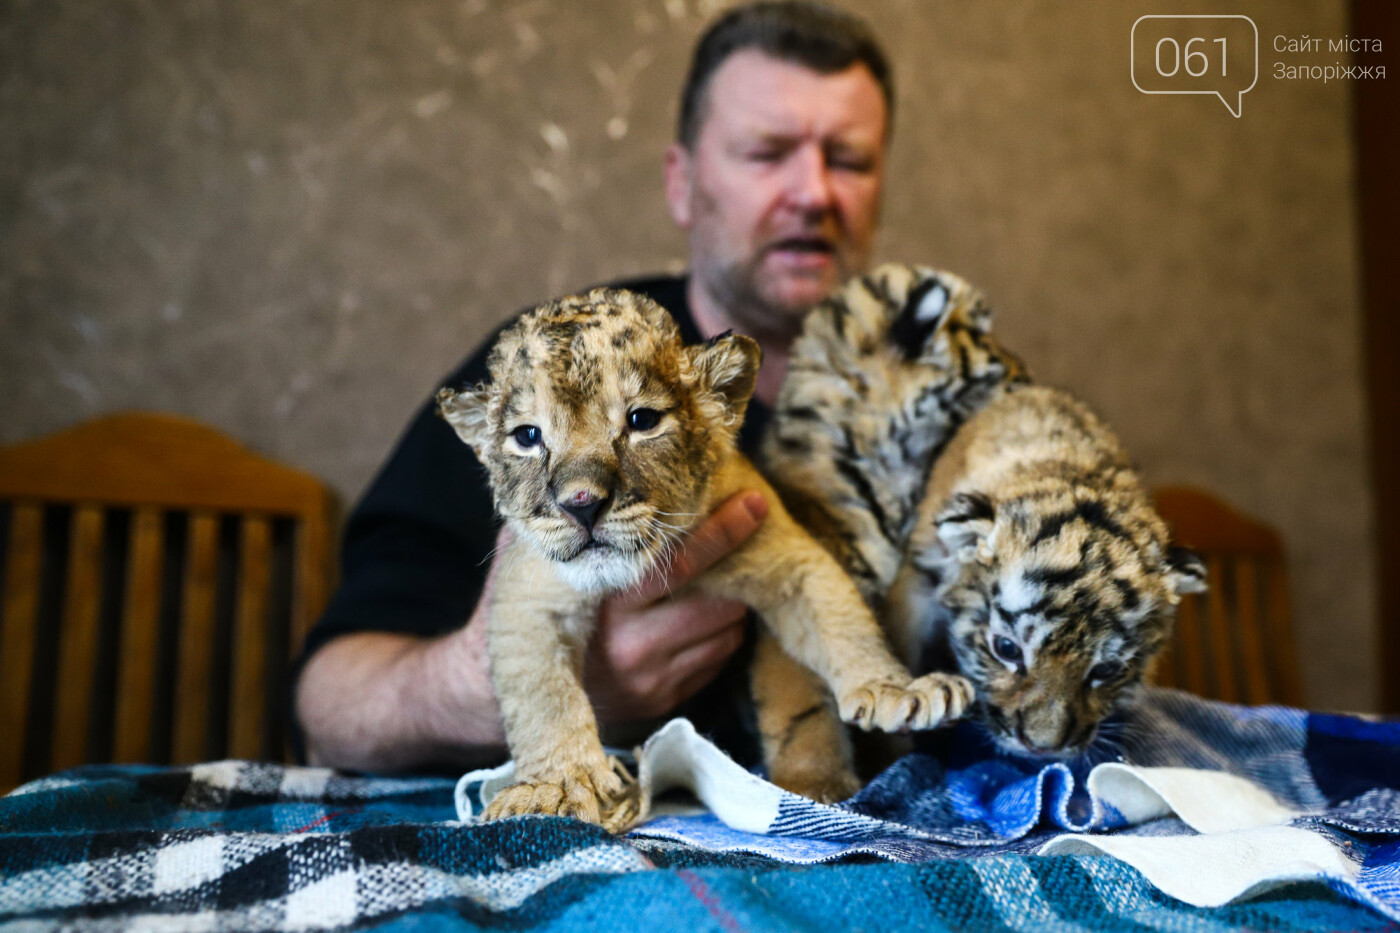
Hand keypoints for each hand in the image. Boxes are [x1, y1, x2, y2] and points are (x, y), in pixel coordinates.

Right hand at [585, 490, 768, 722]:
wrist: (550, 690)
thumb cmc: (575, 616)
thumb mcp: (587, 581)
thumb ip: (624, 551)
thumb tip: (676, 503)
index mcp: (611, 604)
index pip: (679, 565)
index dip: (722, 533)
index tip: (753, 504)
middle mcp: (635, 644)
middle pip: (717, 603)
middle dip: (738, 576)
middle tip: (742, 553)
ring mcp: (655, 677)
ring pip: (728, 633)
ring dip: (733, 608)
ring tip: (716, 593)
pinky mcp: (669, 698)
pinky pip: (720, 660)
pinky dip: (723, 636)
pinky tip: (704, 626)